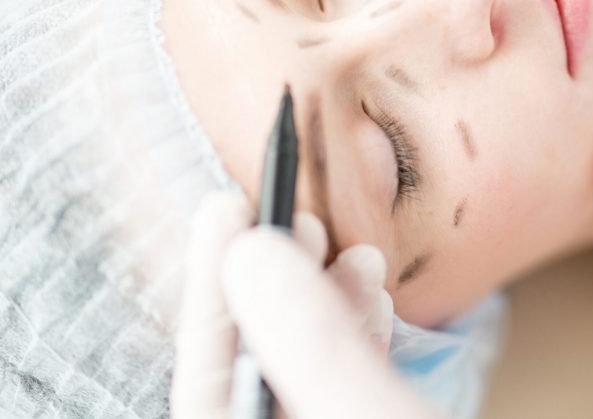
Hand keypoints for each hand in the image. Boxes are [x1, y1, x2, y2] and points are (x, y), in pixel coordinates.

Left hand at [171, 190, 442, 418]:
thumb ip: (310, 344)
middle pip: (255, 352)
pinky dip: (356, 327)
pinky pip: (340, 373)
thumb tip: (252, 251)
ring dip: (328, 296)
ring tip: (357, 252)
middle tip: (300, 219)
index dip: (212, 279)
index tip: (225, 206)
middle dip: (278, 277)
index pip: (207, 367)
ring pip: (302, 358)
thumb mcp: (368, 417)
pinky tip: (373, 291)